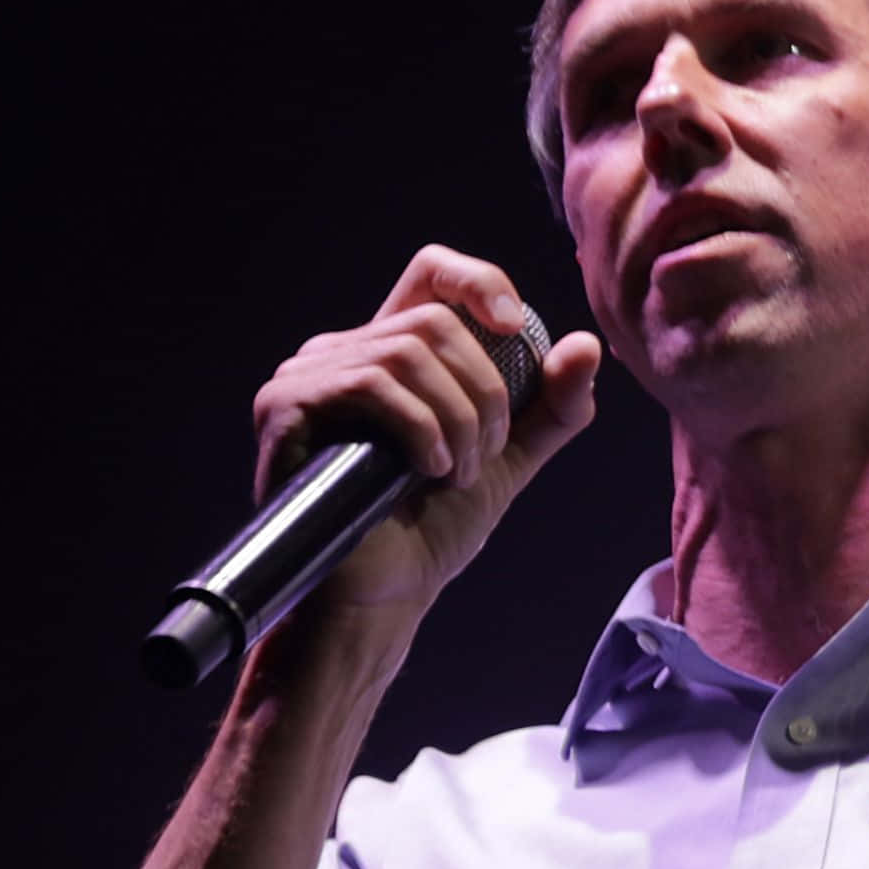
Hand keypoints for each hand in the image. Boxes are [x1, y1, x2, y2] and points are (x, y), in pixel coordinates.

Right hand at [247, 246, 607, 646]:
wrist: (384, 594)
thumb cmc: (434, 528)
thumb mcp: (508, 458)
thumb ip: (550, 407)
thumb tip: (584, 344)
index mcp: (392, 352)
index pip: (432, 274)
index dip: (480, 283)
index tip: (518, 329)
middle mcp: (342, 351)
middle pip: (436, 322)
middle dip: (485, 393)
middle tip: (486, 456)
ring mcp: (306, 375)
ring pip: (407, 351)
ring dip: (457, 418)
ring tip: (457, 474)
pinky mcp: (284, 406)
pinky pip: (369, 384)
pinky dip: (420, 427)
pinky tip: (430, 471)